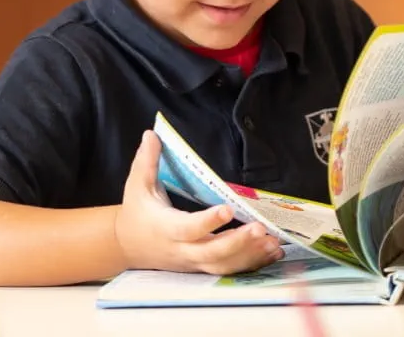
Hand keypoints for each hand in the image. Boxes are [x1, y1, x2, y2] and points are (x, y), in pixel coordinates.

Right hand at [114, 131, 283, 275]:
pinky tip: (274, 252)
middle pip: (212, 253)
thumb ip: (146, 160)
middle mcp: (182, 249)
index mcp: (166, 228)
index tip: (228, 209)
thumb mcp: (136, 185)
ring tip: (275, 243)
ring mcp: (194, 262)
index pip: (188, 228)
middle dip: (238, 242)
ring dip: (251, 255)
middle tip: (261, 228)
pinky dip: (253, 263)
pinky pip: (230, 270)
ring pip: (224, 265)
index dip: (207, 221)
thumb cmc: (137, 212)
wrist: (127, 246)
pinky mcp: (204, 268)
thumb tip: (151, 133)